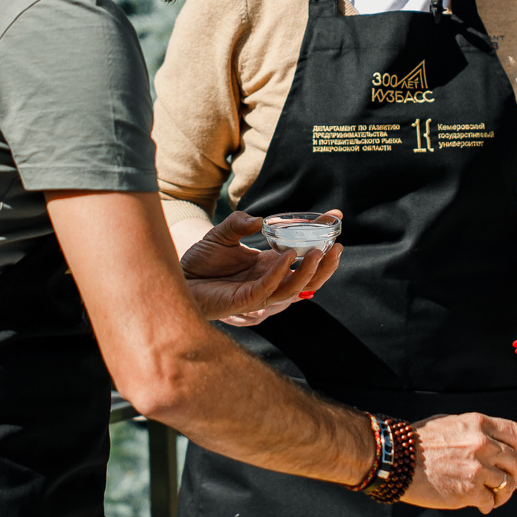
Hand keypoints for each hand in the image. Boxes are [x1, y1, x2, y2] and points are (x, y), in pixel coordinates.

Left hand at [180, 210, 343, 322]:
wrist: (178, 280)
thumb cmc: (200, 261)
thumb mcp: (222, 234)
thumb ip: (240, 223)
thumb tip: (260, 220)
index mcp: (270, 264)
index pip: (303, 252)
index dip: (320, 236)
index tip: (336, 216)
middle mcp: (270, 279)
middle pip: (309, 277)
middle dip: (326, 263)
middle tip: (338, 244)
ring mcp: (260, 291)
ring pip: (295, 287)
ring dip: (310, 271)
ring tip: (320, 251)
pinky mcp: (246, 300)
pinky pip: (269, 288)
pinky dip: (281, 273)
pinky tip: (287, 256)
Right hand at [401, 413, 516, 513]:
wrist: (397, 459)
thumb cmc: (418, 442)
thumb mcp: (451, 423)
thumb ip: (475, 432)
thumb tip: (493, 445)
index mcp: (479, 425)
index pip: (516, 434)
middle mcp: (483, 444)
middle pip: (515, 462)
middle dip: (513, 474)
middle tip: (504, 482)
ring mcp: (477, 468)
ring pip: (506, 484)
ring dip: (502, 493)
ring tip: (491, 496)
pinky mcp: (469, 490)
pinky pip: (490, 501)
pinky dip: (487, 505)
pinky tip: (480, 504)